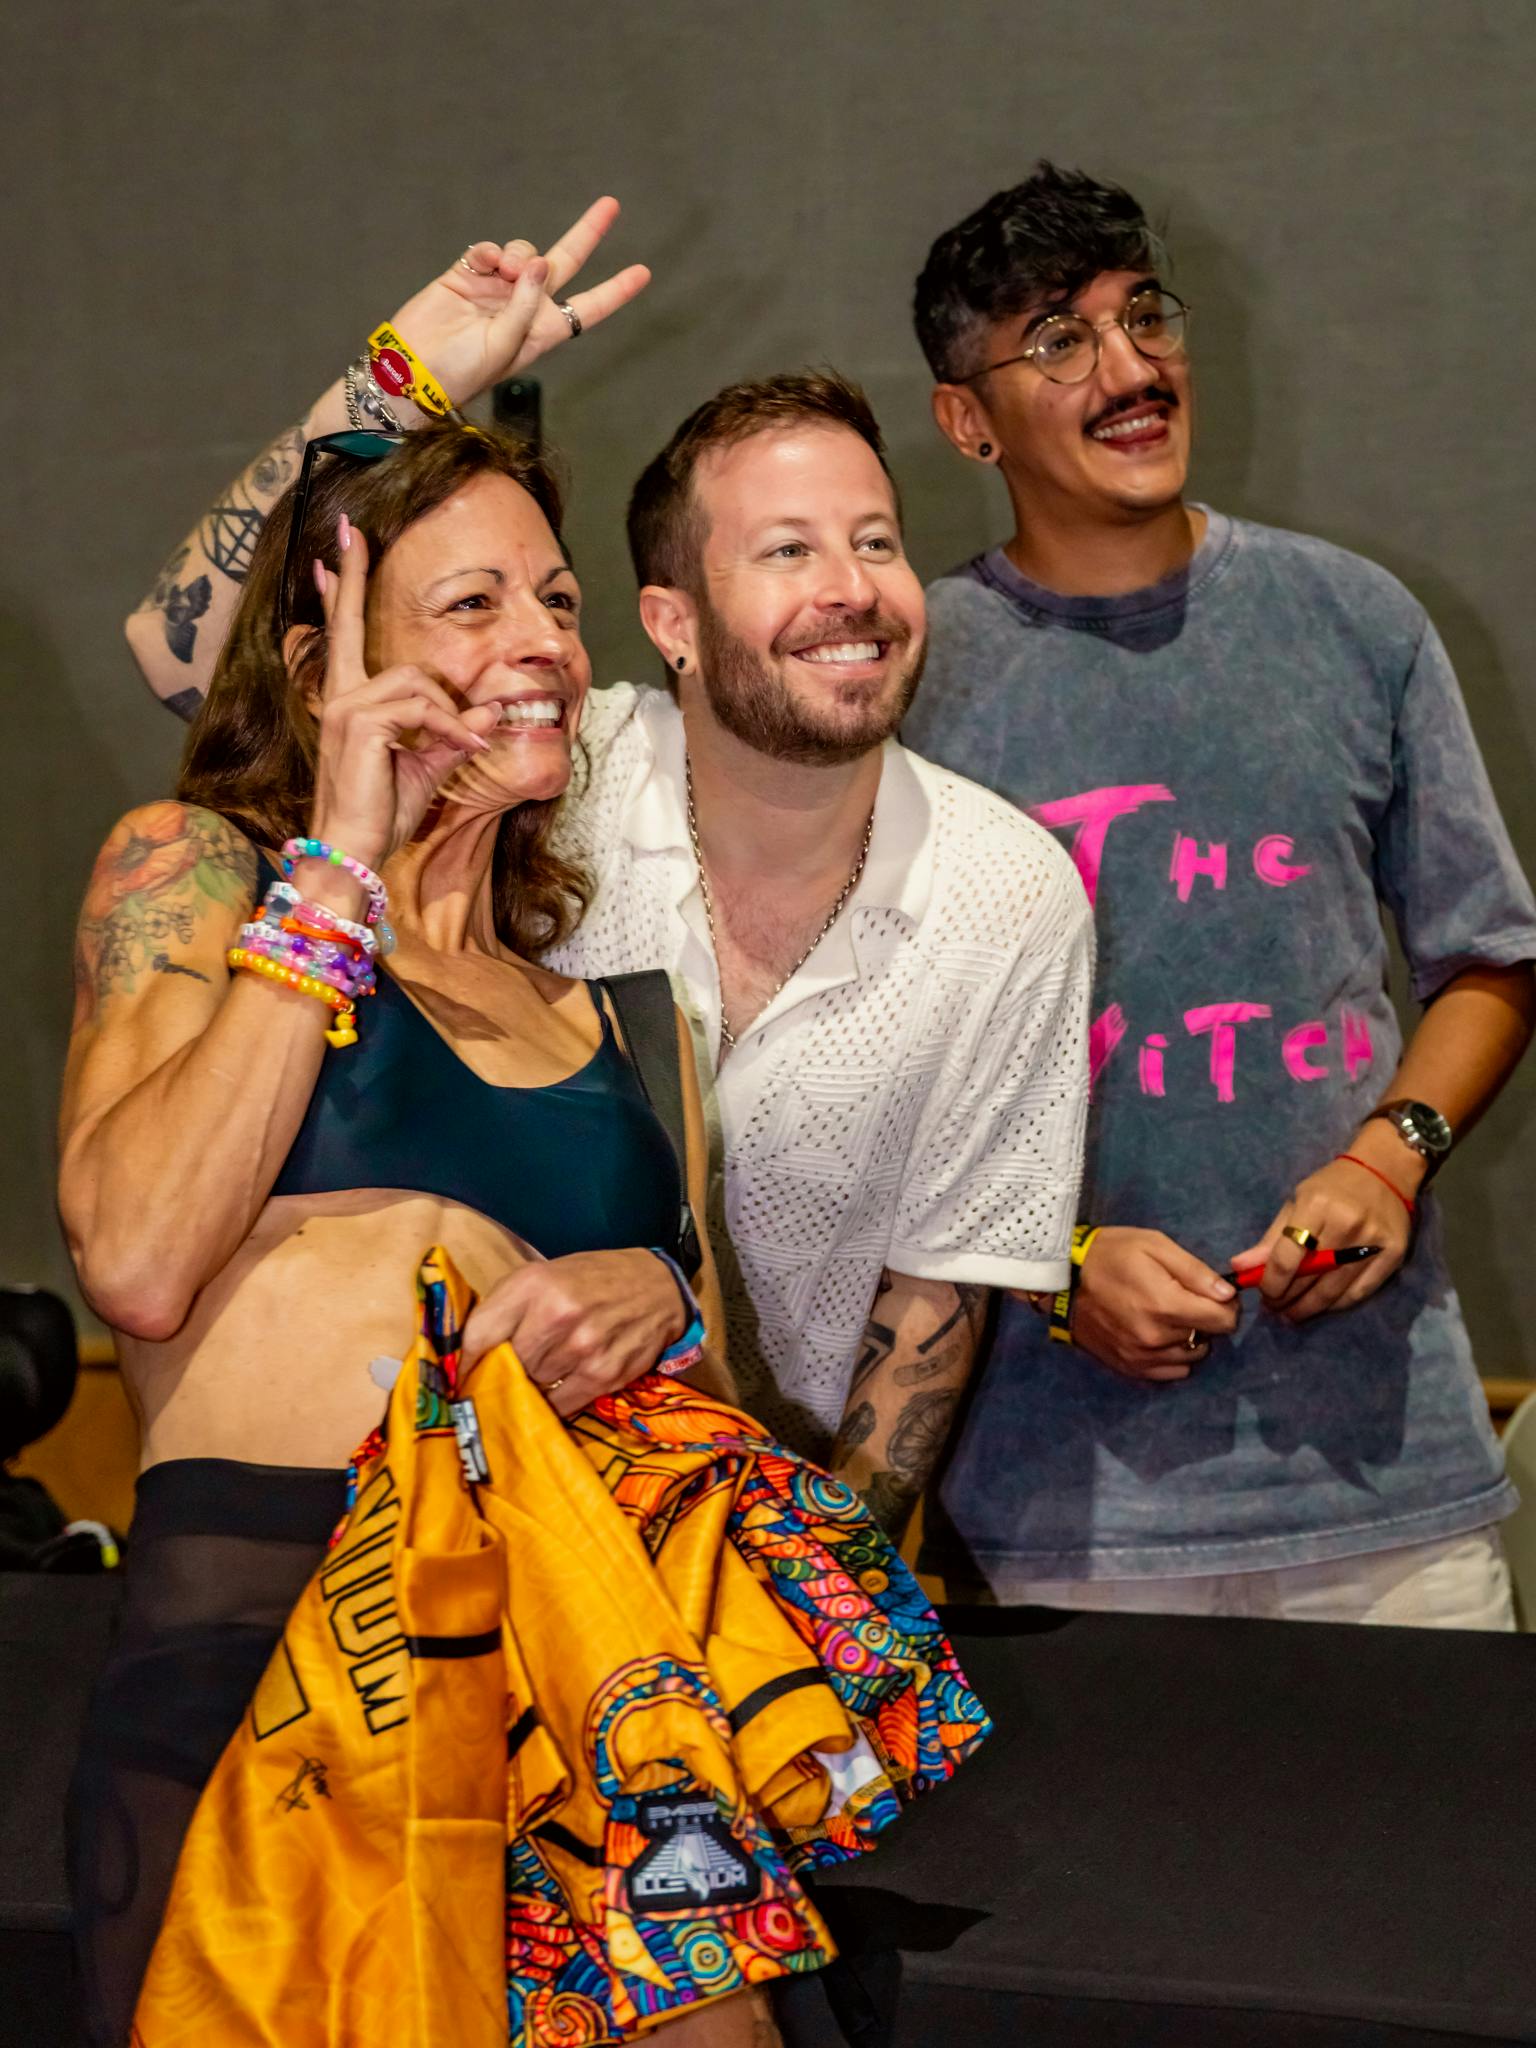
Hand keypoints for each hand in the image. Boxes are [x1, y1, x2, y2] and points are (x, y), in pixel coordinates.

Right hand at [308, 524, 499, 871]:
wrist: (356, 852)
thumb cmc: (381, 813)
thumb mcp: (425, 766)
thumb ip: (453, 733)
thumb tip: (488, 709)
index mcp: (348, 701)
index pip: (342, 637)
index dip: (343, 595)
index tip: (332, 555)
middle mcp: (338, 696)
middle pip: (351, 628)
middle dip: (353, 580)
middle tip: (350, 533)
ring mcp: (345, 708)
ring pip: (416, 680)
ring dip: (449, 712)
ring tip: (464, 743)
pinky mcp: (361, 724)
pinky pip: (422, 708)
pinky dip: (451, 727)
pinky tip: (465, 747)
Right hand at [383, 197, 650, 413]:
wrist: (412, 369)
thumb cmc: (462, 372)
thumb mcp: (504, 346)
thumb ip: (525, 304)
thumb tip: (539, 261)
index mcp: (543, 331)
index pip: (589, 307)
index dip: (615, 291)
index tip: (642, 273)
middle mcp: (525, 306)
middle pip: (565, 262)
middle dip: (587, 233)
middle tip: (611, 204)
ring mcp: (497, 287)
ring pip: (525, 251)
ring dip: (520, 253)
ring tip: (504, 271)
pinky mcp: (467, 274)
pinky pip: (489, 250)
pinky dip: (490, 252)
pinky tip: (485, 263)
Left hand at [459, 1248, 685, 1417]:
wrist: (657, 1287)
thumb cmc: (589, 1280)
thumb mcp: (542, 1275)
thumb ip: (506, 1307)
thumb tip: (466, 1353)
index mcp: (533, 1284)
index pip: (478, 1335)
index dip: (464, 1361)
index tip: (459, 1375)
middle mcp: (557, 1315)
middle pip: (506, 1366)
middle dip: (505, 1371)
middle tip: (508, 1371)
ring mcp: (583, 1348)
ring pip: (533, 1387)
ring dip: (533, 1385)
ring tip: (544, 1371)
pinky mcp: (604, 1375)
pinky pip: (561, 1405)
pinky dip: (556, 1401)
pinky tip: (561, 1385)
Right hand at [1069, 1226, 1237, 1381]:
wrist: (1061, 1280)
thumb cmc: (1111, 1254)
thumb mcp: (1154, 1246)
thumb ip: (1195, 1271)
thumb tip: (1228, 1294)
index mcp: (1165, 1305)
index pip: (1223, 1321)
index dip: (1226, 1306)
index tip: (1215, 1295)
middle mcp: (1156, 1338)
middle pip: (1209, 1338)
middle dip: (1205, 1319)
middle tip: (1185, 1300)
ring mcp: (1142, 1357)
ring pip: (1191, 1357)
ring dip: (1189, 1339)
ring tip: (1169, 1317)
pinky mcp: (1130, 1368)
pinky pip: (1171, 1373)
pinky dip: (1173, 1356)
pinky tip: (1158, 1336)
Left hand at [1229, 1144, 1414, 1322]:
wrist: (1385, 1170)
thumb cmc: (1333, 1186)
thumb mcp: (1297, 1201)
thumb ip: (1271, 1238)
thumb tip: (1240, 1267)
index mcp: (1317, 1206)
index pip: (1287, 1257)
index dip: (1270, 1283)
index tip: (1263, 1293)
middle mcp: (1346, 1225)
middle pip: (1310, 1278)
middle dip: (1287, 1299)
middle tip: (1274, 1308)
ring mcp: (1372, 1242)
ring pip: (1333, 1291)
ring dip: (1309, 1308)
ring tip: (1292, 1314)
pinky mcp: (1394, 1256)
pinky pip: (1359, 1293)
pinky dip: (1336, 1305)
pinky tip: (1321, 1307)